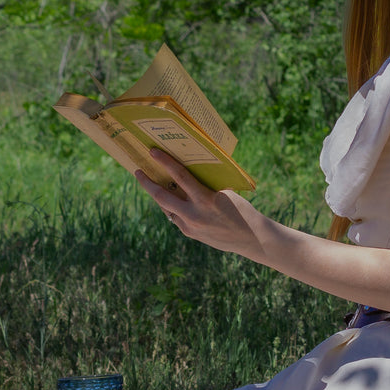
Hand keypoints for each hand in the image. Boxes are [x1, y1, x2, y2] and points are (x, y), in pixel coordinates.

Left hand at [135, 149, 268, 259]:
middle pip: (161, 196)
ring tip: (150, 183)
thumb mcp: (224, 192)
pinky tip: (169, 199)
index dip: (165, 162)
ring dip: (157, 195)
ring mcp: (190, 226)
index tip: (152, 152)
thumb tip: (187, 172)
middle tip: (138, 171)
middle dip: (147, 183)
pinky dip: (171, 206)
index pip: (180, 177)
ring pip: (166, 208)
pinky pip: (175, 217)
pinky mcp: (190, 234)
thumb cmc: (241, 209)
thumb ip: (205, 184)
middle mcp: (194, 214)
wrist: (251, 238)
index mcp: (206, 199)